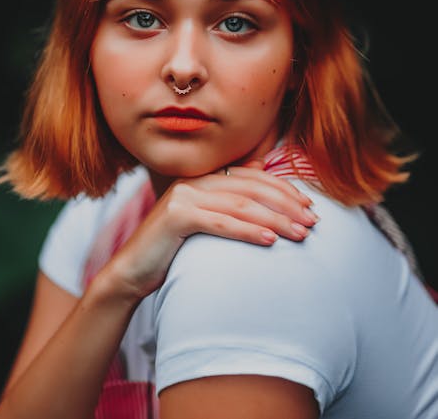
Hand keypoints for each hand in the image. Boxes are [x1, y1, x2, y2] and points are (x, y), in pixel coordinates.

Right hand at [99, 159, 316, 299]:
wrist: (132, 270)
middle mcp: (194, 181)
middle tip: (313, 222)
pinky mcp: (176, 215)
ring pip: (240, 204)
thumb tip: (263, 174)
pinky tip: (270, 240)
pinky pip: (220, 222)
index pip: (252, 177)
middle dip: (286, 204)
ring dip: (275, 219)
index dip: (283, 189)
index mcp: (203, 178)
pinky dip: (248, 230)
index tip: (308, 205)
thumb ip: (230, 198)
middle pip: (251, 188)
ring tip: (300, 234)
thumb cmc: (174, 248)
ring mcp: (183, 195)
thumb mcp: (205, 219)